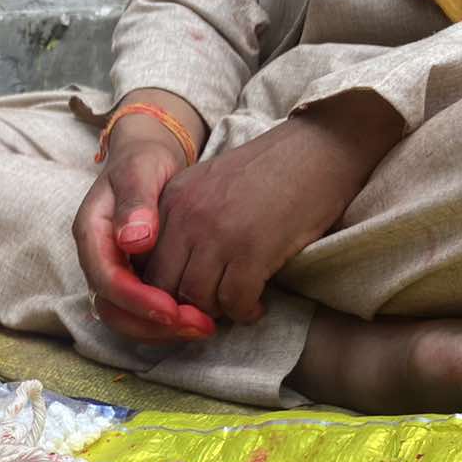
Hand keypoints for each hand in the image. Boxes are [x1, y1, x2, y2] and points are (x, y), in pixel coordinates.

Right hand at [72, 90, 217, 343]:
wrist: (147, 158)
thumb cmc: (143, 161)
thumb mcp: (140, 171)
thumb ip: (135, 203)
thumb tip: (132, 241)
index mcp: (91, 234)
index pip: (106, 281)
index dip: (138, 301)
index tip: (173, 310)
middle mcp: (97, 259)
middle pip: (113, 310)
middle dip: (152, 326)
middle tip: (199, 326)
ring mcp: (112, 271)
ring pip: (127, 318)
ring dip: (163, 330)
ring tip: (205, 326)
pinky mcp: (131, 279)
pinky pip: (142, 312)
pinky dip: (168, 322)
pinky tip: (200, 317)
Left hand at [145, 91, 403, 323]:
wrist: (318, 149)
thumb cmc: (268, 172)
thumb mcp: (208, 186)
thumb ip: (183, 221)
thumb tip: (170, 273)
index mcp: (170, 199)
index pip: (143, 261)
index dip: (159, 289)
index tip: (182, 298)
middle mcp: (186, 215)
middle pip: (163, 286)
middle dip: (183, 309)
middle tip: (207, 312)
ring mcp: (216, 233)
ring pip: (197, 299)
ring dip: (217, 312)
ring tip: (235, 306)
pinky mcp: (251, 249)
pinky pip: (234, 301)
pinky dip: (245, 311)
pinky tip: (257, 304)